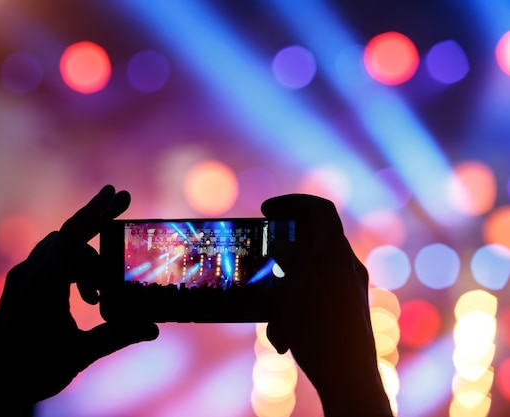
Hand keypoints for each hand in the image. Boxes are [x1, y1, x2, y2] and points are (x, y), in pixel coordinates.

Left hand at [0, 185, 158, 405]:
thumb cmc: (30, 372)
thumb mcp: (78, 354)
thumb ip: (116, 336)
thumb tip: (153, 329)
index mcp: (44, 284)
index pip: (75, 235)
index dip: (99, 212)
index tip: (119, 193)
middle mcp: (29, 273)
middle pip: (69, 236)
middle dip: (97, 221)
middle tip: (123, 205)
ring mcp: (21, 278)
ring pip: (59, 249)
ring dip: (86, 261)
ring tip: (100, 297)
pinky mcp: (18, 287)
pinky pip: (48, 262)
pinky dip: (71, 269)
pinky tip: (85, 296)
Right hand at [261, 194, 392, 416]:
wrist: (348, 376)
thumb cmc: (318, 331)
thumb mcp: (293, 288)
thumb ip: (289, 259)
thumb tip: (282, 246)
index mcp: (335, 252)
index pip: (319, 208)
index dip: (291, 202)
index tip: (267, 212)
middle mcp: (347, 265)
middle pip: (316, 235)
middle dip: (286, 238)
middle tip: (265, 247)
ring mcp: (349, 286)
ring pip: (313, 264)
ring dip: (288, 271)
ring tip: (269, 291)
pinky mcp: (346, 307)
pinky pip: (318, 288)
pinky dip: (297, 295)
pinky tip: (281, 326)